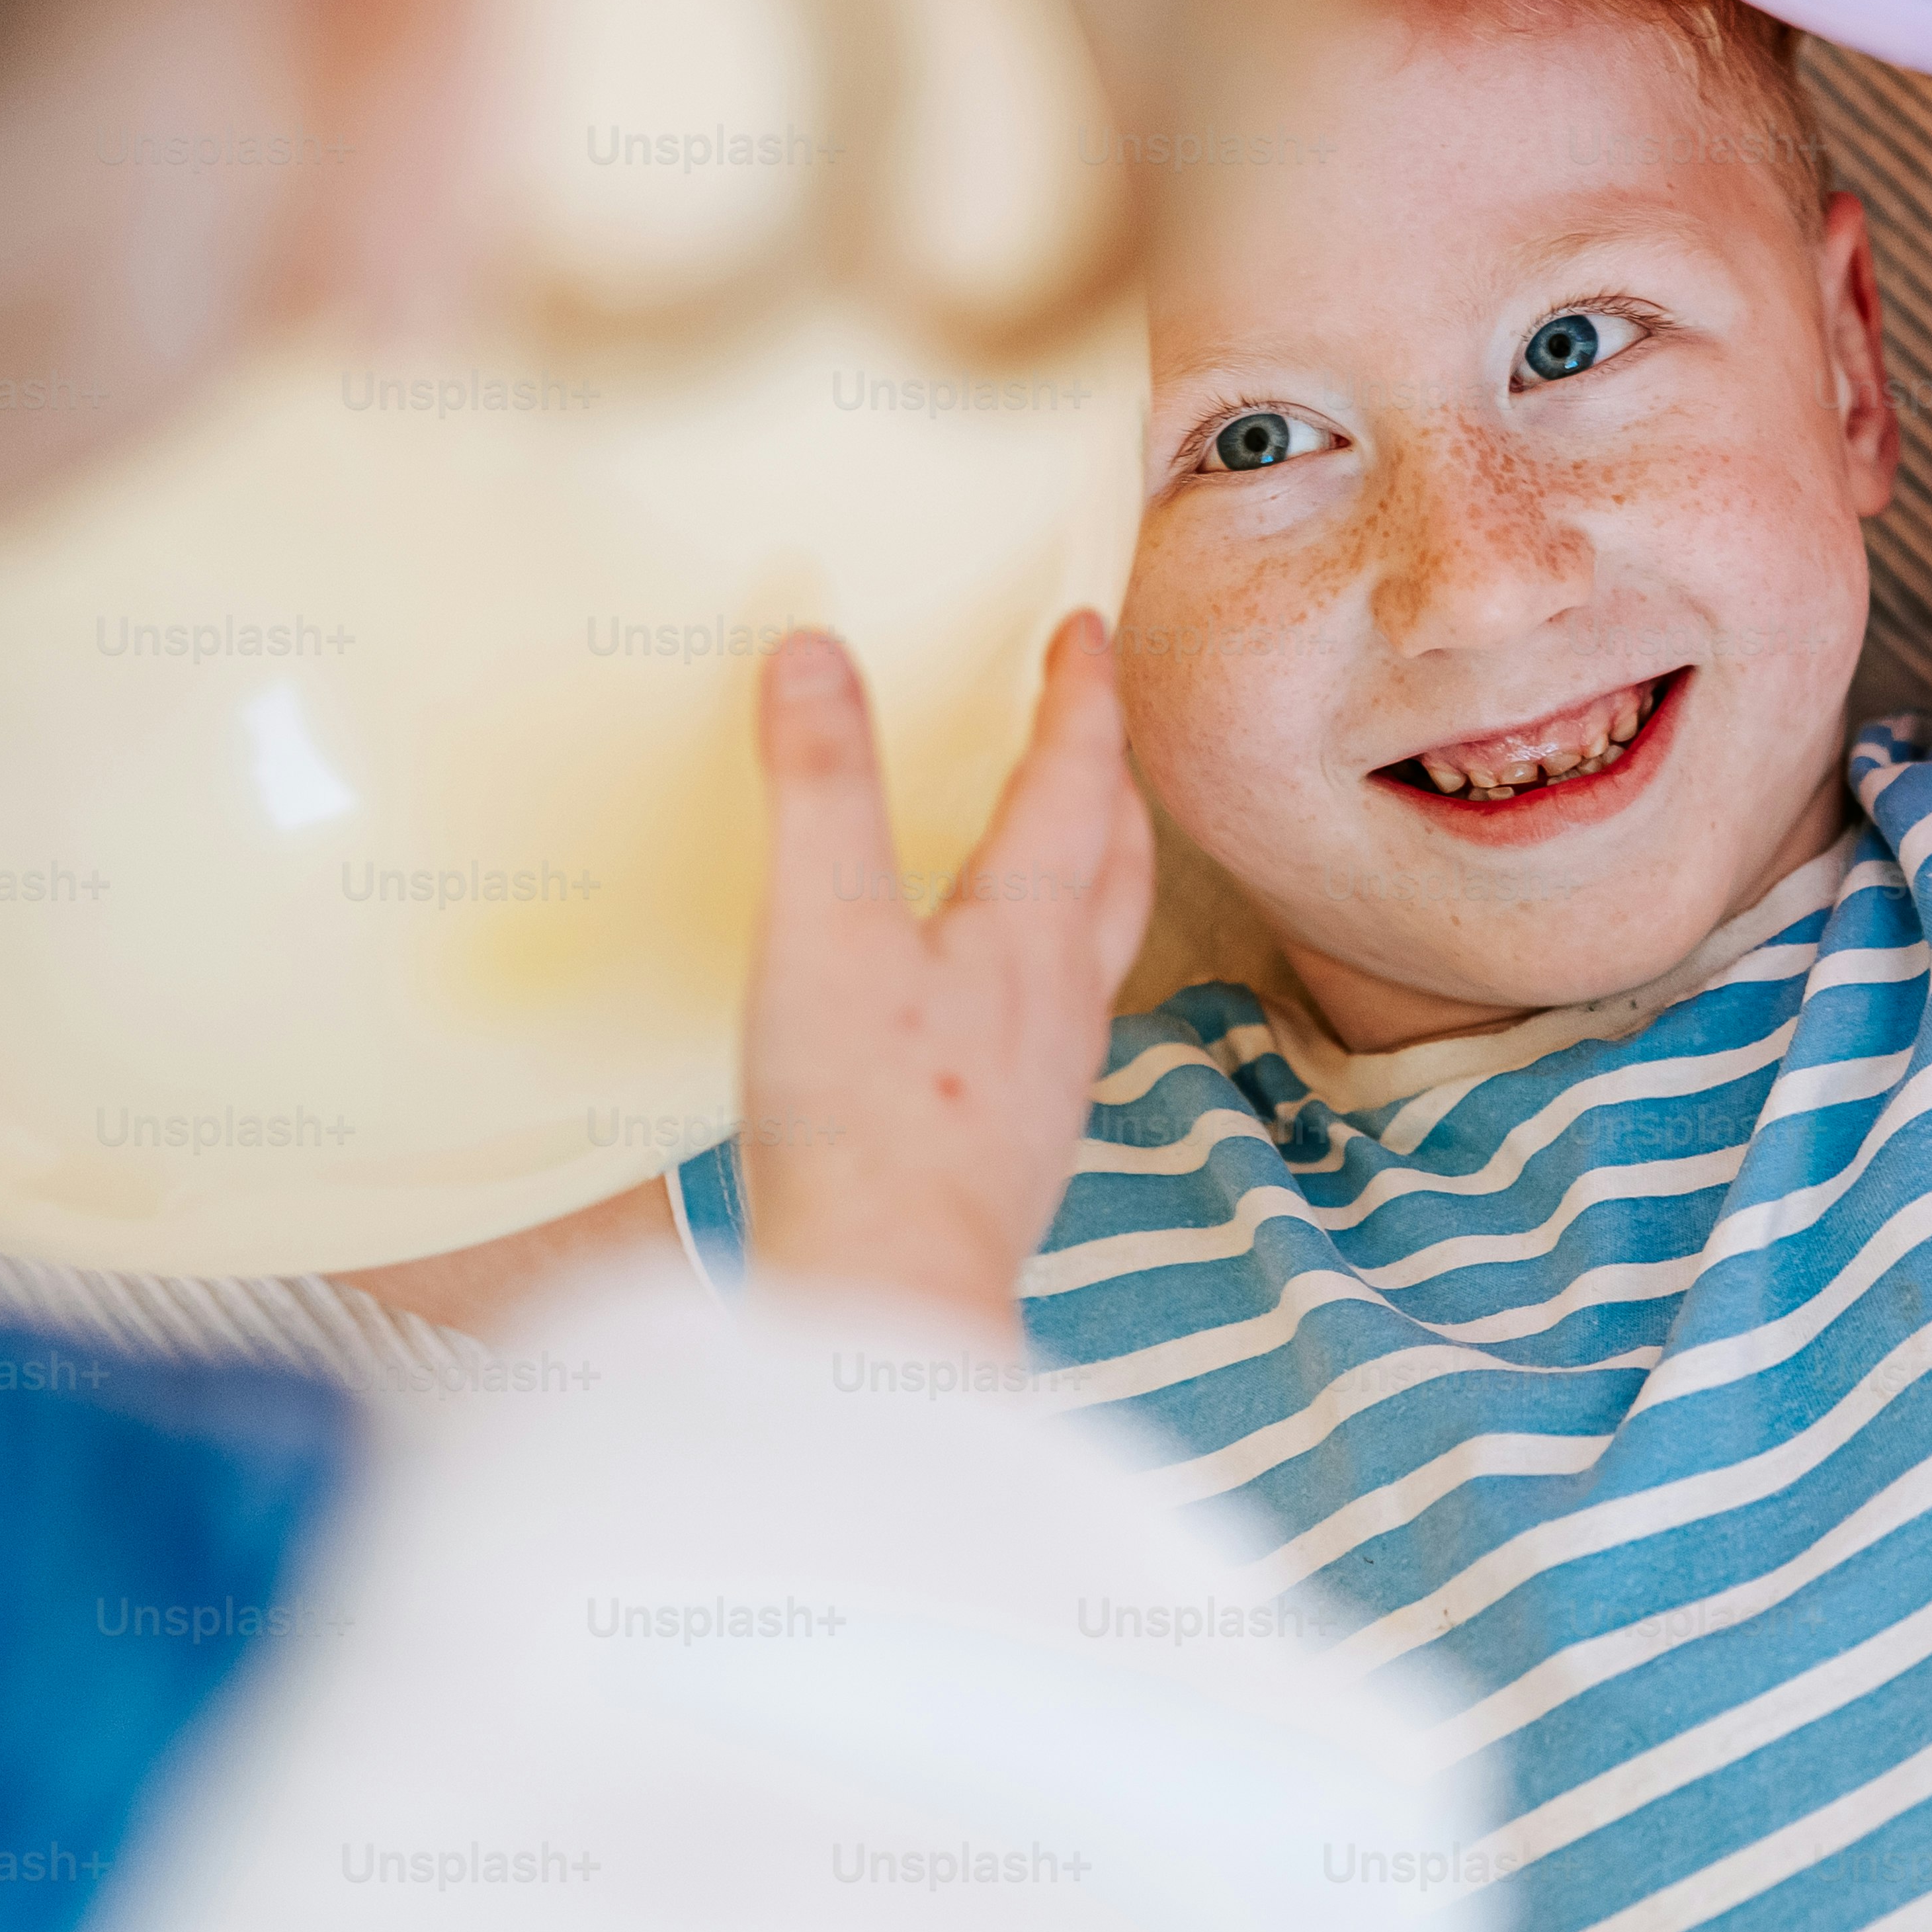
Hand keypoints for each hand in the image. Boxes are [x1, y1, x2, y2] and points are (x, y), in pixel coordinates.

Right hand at [734, 612, 1156, 1322]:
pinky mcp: (1008, 1146)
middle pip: (1116, 861)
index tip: (1089, 630)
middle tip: (1095, 723)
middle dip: (1110, 777)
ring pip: (1093, 944)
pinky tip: (990, 999)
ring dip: (1090, 872)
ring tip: (1062, 844)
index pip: (1077, 778)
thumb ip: (818, 782)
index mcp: (1032, 930)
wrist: (888, 1301)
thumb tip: (815, 648)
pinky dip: (1040, 965)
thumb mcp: (819, 924)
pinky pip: (1048, 1021)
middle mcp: (1062, 999)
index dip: (1083, 694)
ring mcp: (1044, 1080)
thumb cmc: (860, 1120)